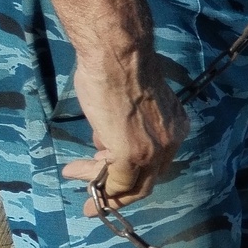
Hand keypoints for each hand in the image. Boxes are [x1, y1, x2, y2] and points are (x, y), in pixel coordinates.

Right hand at [61, 50, 186, 215]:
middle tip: (93, 191)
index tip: (108, 172)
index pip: (156, 161)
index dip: (133, 171)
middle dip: (118, 188)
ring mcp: (153, 151)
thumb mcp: (129, 104)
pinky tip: (75, 174)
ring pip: (130, 183)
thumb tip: (106, 140)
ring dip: (99, 184)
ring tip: (72, 172)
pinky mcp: (131, 155)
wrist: (117, 56)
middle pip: (147, 178)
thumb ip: (124, 126)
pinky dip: (97, 186)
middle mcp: (171, 141)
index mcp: (176, 126)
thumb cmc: (119, 70)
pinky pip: (116, 182)